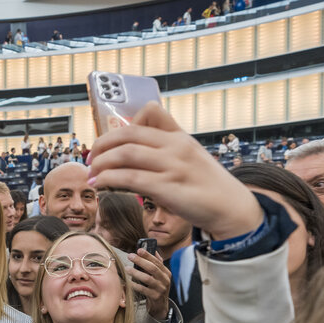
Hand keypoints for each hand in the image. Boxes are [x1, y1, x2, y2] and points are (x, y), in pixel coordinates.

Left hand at [87, 102, 262, 239]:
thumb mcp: (192, 159)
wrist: (232, 209)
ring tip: (91, 174)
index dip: (122, 124)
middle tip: (91, 159)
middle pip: (128, 134)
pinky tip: (100, 185)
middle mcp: (176, 146)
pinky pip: (130, 178)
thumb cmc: (208, 187)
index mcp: (180, 137)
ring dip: (101, 163)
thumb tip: (135, 153)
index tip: (108, 142)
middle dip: (102, 145)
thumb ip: (168, 151)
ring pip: (125, 154)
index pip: (149, 112)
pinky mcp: (168, 188)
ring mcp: (172, 166)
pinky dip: (109, 179)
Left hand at [126, 248, 170, 319]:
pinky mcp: (155, 297)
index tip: (139, 250)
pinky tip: (129, 282)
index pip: (157, 261)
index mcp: (166, 273)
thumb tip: (154, 250)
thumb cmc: (157, 288)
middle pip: (152, 268)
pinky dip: (135, 285)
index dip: (148, 255)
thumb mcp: (160, 276)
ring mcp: (161, 289)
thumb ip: (158, 264)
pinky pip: (143, 289)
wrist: (160, 306)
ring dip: (136, 272)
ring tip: (127, 268)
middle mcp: (165, 280)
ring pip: (147, 278)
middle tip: (130, 256)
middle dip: (140, 261)